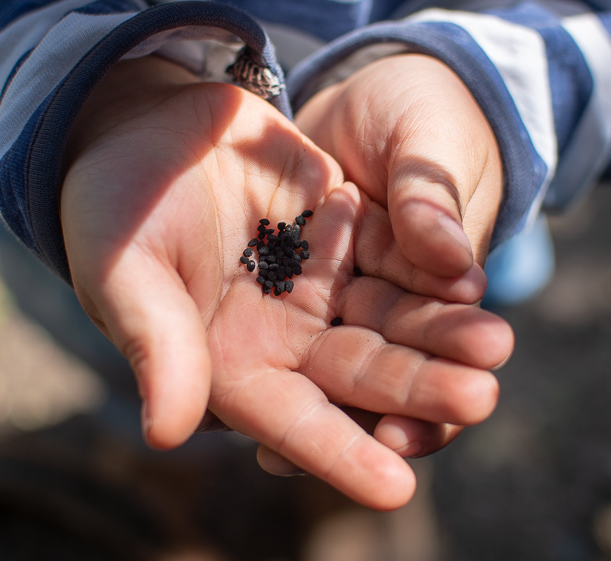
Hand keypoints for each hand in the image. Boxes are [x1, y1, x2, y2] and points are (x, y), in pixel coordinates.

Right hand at [60, 55, 511, 509]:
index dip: (340, 453)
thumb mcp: (126, 270)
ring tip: (496, 340)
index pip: (291, 420)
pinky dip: (432, 270)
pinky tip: (472, 278)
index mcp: (228, 363)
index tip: (397, 487)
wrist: (144, 122)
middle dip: (418, 388)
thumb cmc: (115, 205)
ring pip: (389, 319)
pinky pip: (395, 256)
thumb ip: (156, 343)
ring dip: (440, 334)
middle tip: (480, 398)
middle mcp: (282, 334)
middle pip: (359, 371)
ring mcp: (317, 282)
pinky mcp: (341, 229)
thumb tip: (167, 435)